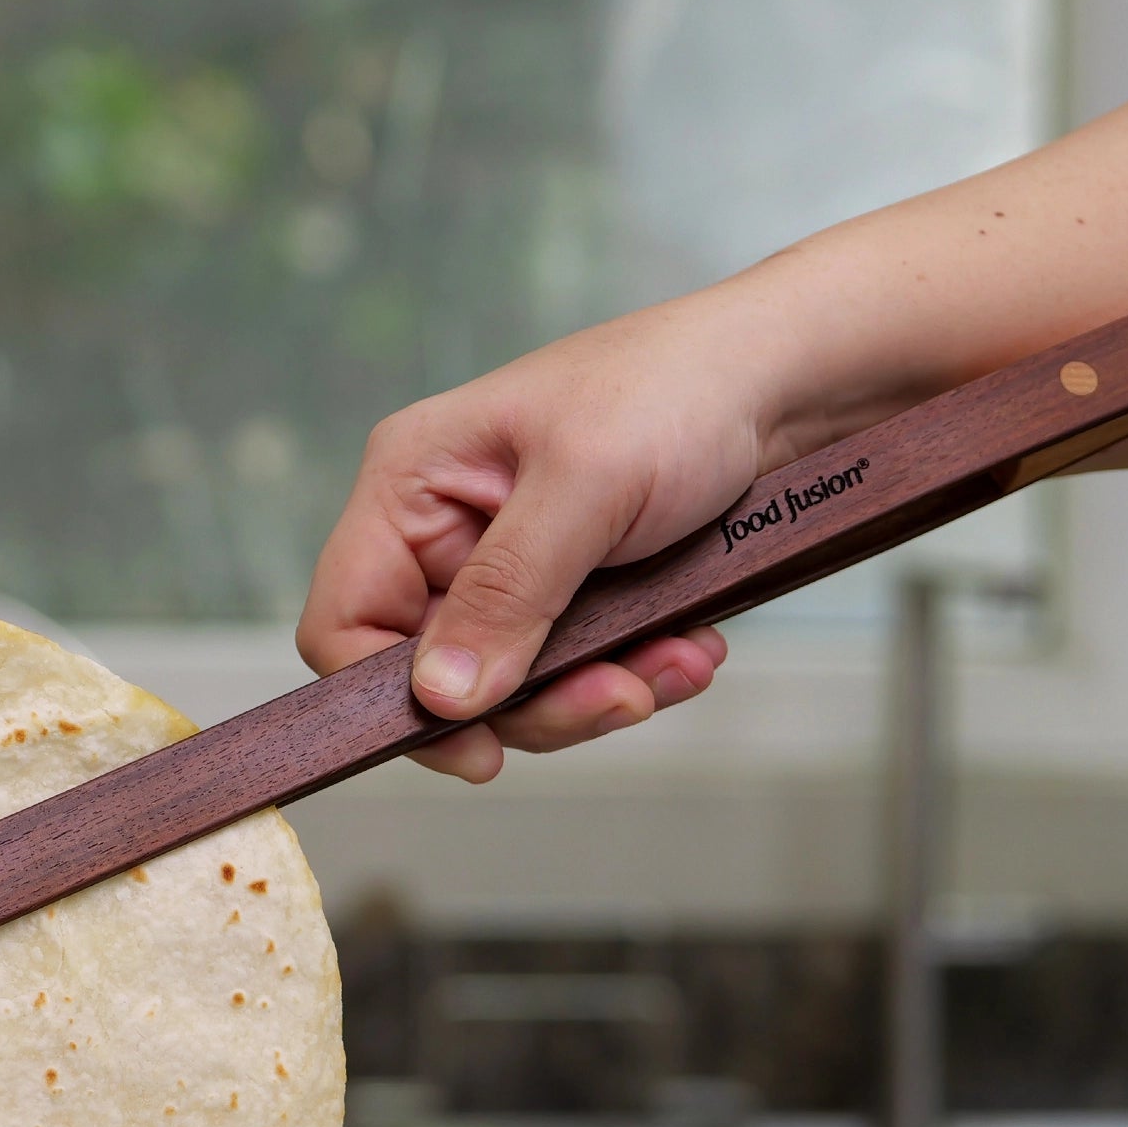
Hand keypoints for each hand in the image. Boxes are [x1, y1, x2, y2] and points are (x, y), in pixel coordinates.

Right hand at [297, 290, 792, 782]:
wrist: (784, 380)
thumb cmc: (677, 390)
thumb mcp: (586, 485)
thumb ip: (506, 593)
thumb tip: (440, 696)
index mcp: (409, 484)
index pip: (343, 623)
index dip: (391, 698)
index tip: (477, 746)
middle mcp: (442, 534)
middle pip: (433, 678)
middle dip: (531, 704)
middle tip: (619, 698)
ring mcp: (503, 571)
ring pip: (507, 693)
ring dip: (596, 695)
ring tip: (677, 661)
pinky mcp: (564, 598)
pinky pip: (570, 676)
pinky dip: (630, 676)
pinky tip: (686, 649)